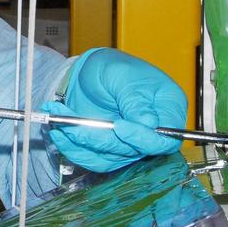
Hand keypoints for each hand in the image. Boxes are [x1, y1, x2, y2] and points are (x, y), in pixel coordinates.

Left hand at [41, 48, 185, 172]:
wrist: (88, 73)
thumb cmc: (112, 67)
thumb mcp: (123, 74)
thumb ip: (135, 98)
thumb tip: (149, 123)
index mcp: (169, 108)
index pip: (165, 138)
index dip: (143, 139)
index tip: (119, 127)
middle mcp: (152, 131)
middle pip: (135, 151)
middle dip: (102, 139)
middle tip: (75, 123)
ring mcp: (131, 144)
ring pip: (110, 158)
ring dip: (82, 143)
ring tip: (60, 122)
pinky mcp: (110, 151)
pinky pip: (94, 160)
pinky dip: (74, 149)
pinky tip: (59, 132)